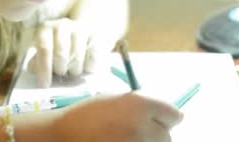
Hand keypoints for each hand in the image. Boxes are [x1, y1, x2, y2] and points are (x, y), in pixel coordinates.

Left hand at [28, 17, 116, 87]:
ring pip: (77, 56)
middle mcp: (62, 25)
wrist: (78, 30)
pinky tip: (86, 68)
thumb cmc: (57, 46)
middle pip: (61, 53)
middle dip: (60, 69)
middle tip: (61, 75)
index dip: (44, 68)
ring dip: (74, 70)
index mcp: (45, 29)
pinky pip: (93, 55)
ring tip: (72, 71)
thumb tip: (35, 73)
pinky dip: (89, 66)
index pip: (44, 49)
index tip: (45, 85)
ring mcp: (79, 28)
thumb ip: (37, 62)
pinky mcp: (94, 34)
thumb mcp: (44, 51)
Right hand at [53, 92, 182, 141]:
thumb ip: (140, 106)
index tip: (156, 121)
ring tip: (124, 139)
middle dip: (155, 135)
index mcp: (140, 104)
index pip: (174, 115)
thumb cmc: (88, 114)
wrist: (64, 134)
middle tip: (135, 133)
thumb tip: (160, 116)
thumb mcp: (115, 100)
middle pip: (167, 137)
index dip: (165, 118)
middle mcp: (143, 125)